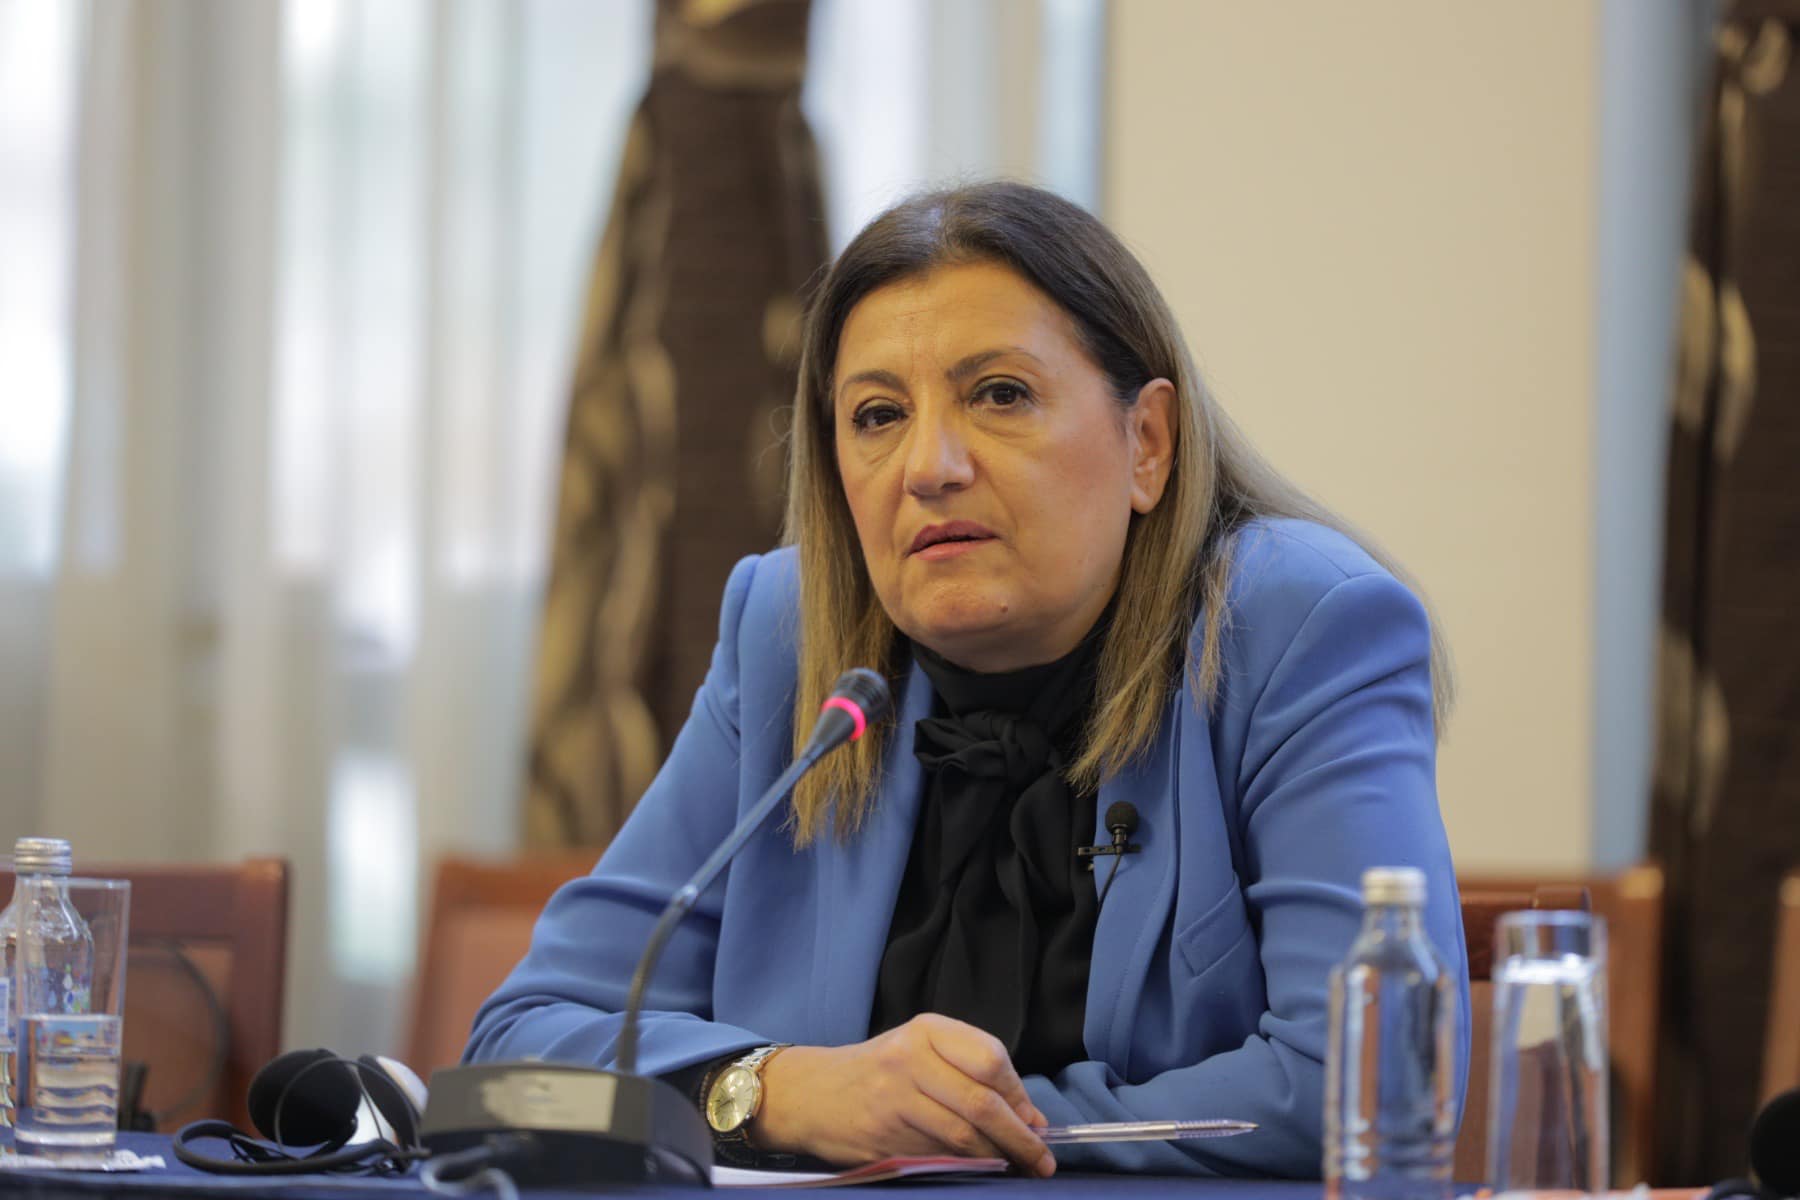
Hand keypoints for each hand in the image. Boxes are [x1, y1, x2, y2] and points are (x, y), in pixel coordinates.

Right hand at [751, 1014, 1053, 1176]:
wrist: (813, 1093)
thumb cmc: (880, 1071)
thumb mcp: (923, 1051)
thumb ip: (973, 1074)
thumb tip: (1030, 1118)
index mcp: (926, 1031)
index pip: (991, 1060)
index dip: (1020, 1097)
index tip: (1036, 1121)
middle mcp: (909, 1060)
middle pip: (981, 1103)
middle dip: (1020, 1138)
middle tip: (1041, 1159)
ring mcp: (893, 1100)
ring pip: (963, 1136)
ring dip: (997, 1157)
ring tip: (1015, 1166)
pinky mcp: (883, 1137)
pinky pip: (939, 1156)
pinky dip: (966, 1166)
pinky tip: (978, 1167)